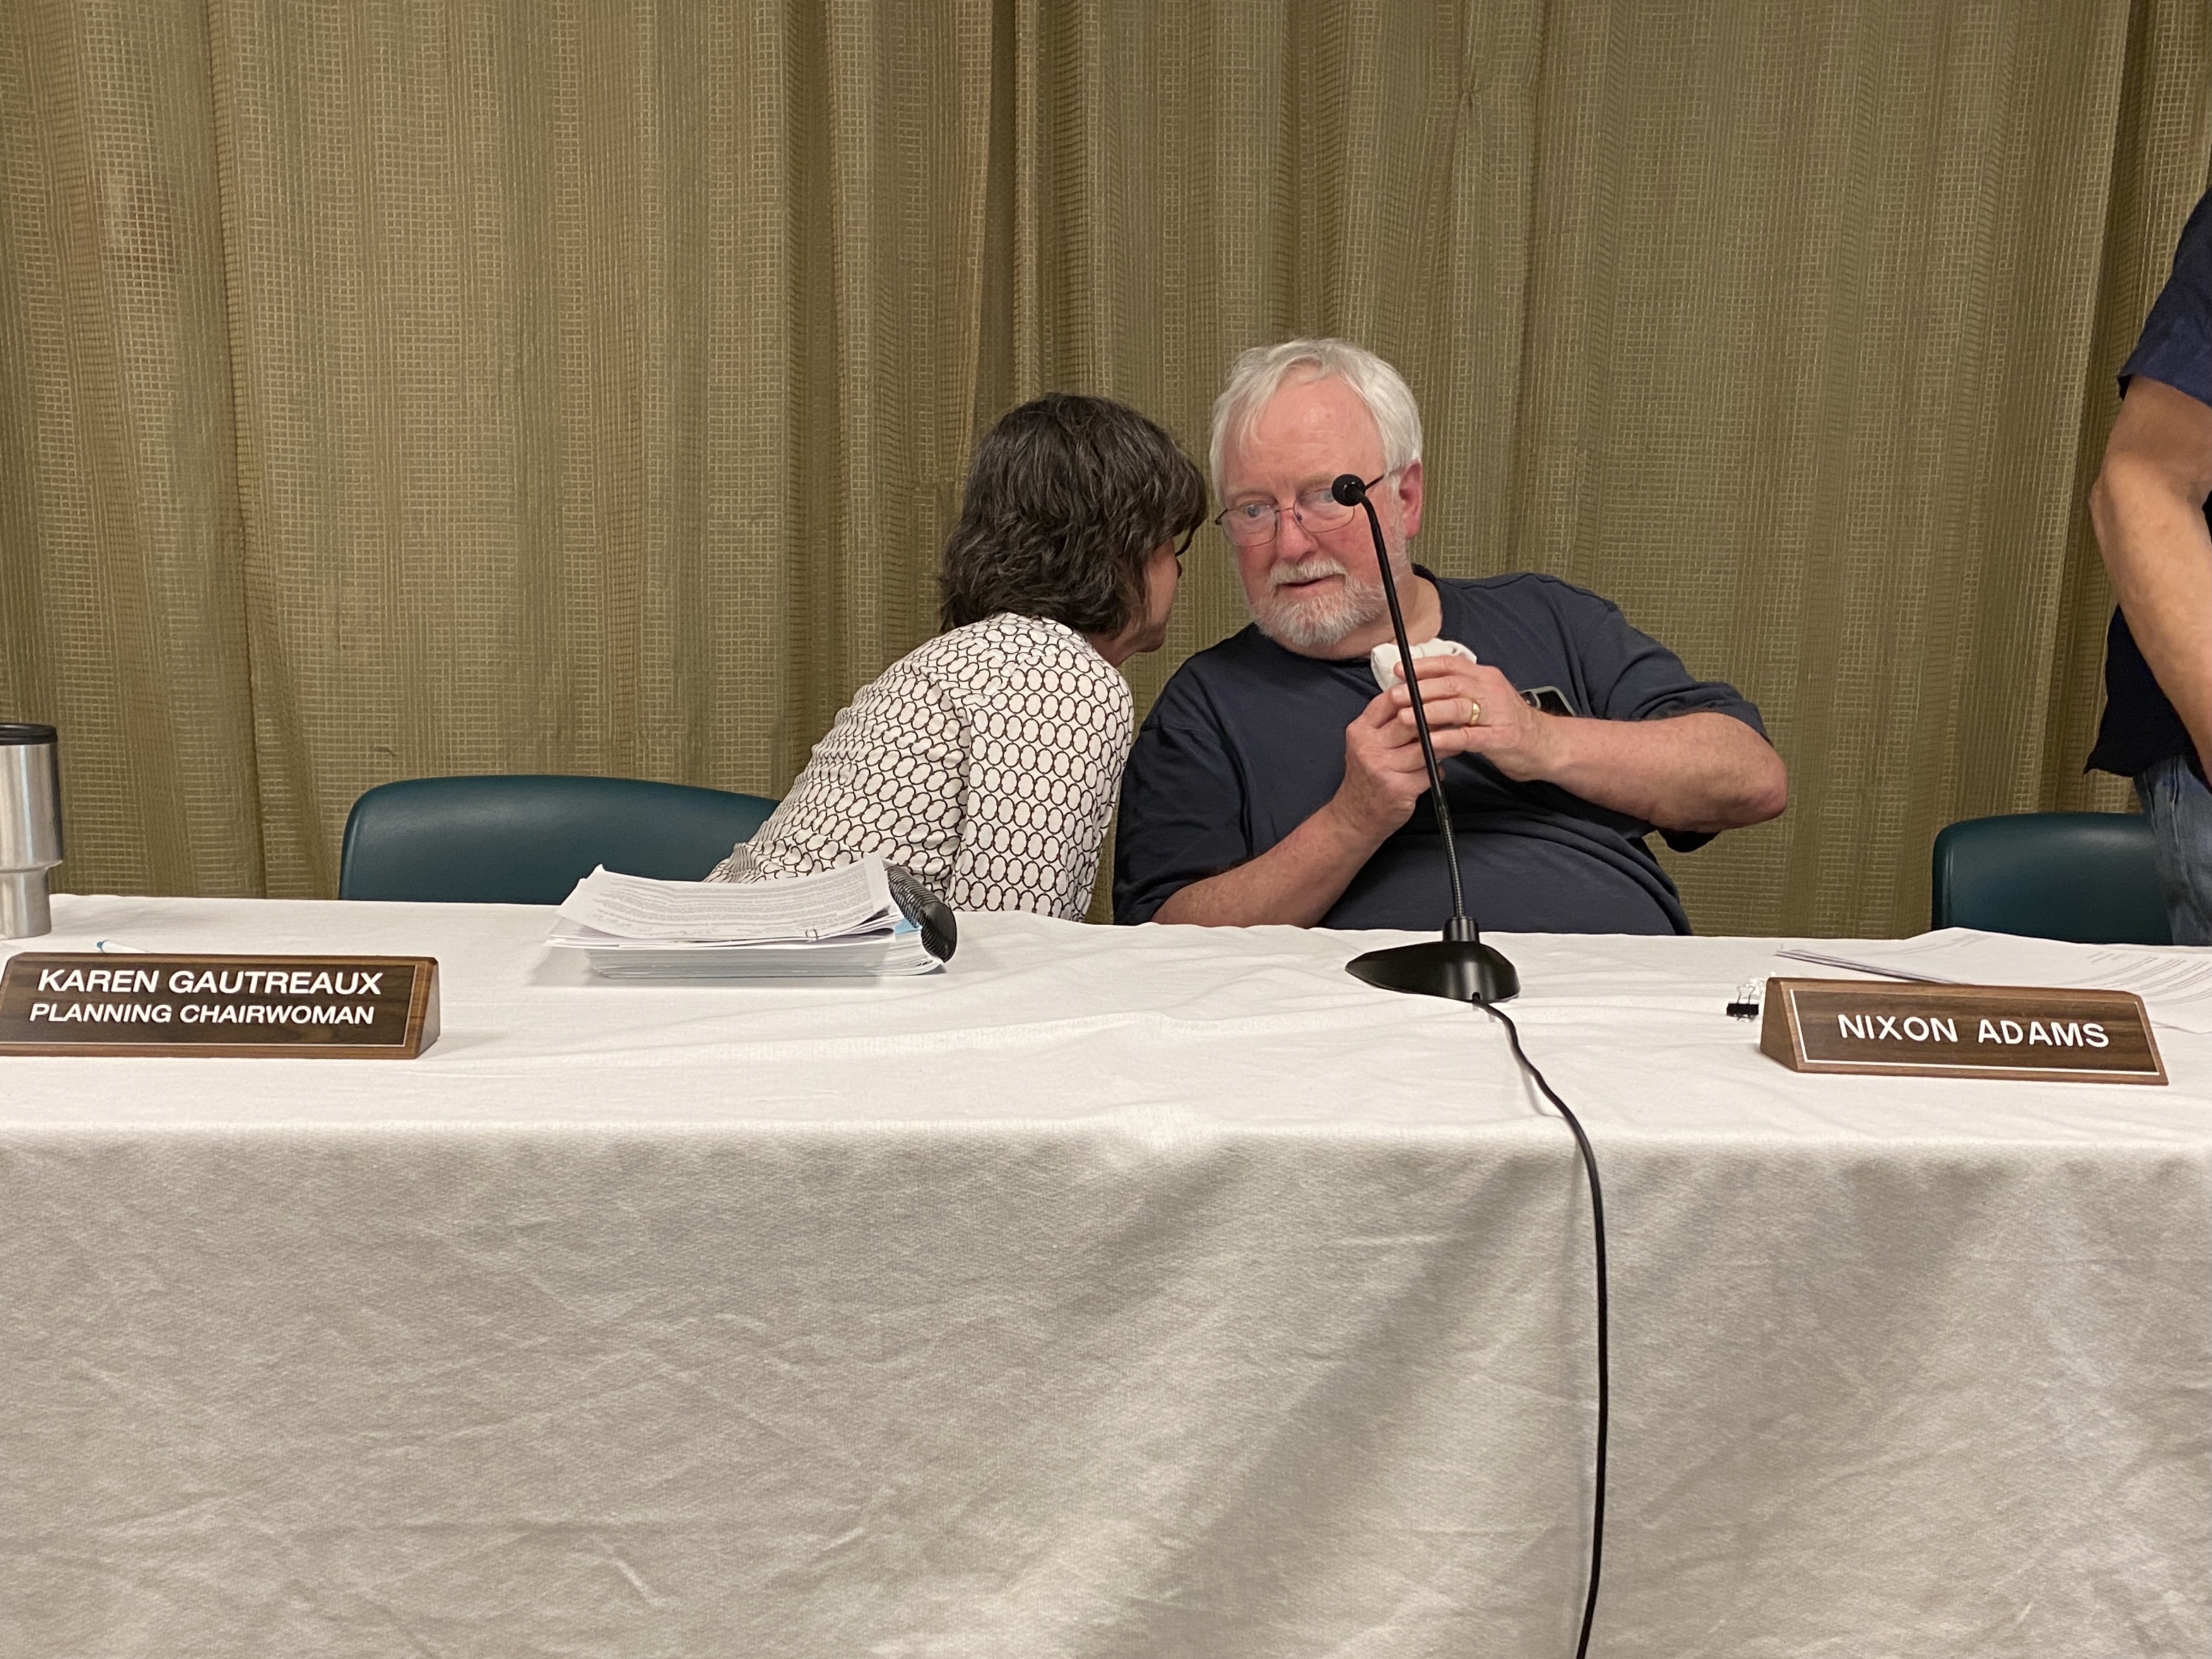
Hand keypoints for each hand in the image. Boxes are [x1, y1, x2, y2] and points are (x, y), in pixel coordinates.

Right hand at [1331, 656, 1520, 841]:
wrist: (1355, 817)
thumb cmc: (1367, 777)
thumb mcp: (1366, 744)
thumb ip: (1386, 723)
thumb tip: (1422, 699)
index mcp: (1360, 730)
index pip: (1390, 699)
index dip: (1415, 693)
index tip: (1435, 692)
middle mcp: (1369, 747)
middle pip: (1409, 719)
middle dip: (1436, 715)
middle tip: (1456, 711)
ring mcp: (1383, 768)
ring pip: (1425, 746)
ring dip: (1445, 743)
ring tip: (1456, 739)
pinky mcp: (1398, 789)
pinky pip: (1429, 771)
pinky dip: (1439, 768)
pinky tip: (1439, 768)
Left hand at [1381, 656, 1558, 781]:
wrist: (1547, 745)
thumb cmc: (1509, 723)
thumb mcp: (1485, 699)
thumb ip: (1458, 691)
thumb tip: (1421, 687)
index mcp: (1485, 677)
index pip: (1450, 665)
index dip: (1423, 666)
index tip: (1398, 670)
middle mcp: (1491, 690)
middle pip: (1450, 683)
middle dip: (1419, 689)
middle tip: (1394, 695)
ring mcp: (1497, 713)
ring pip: (1458, 706)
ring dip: (1428, 711)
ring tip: (1405, 717)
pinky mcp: (1500, 737)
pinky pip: (1469, 735)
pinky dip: (1448, 737)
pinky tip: (1430, 741)